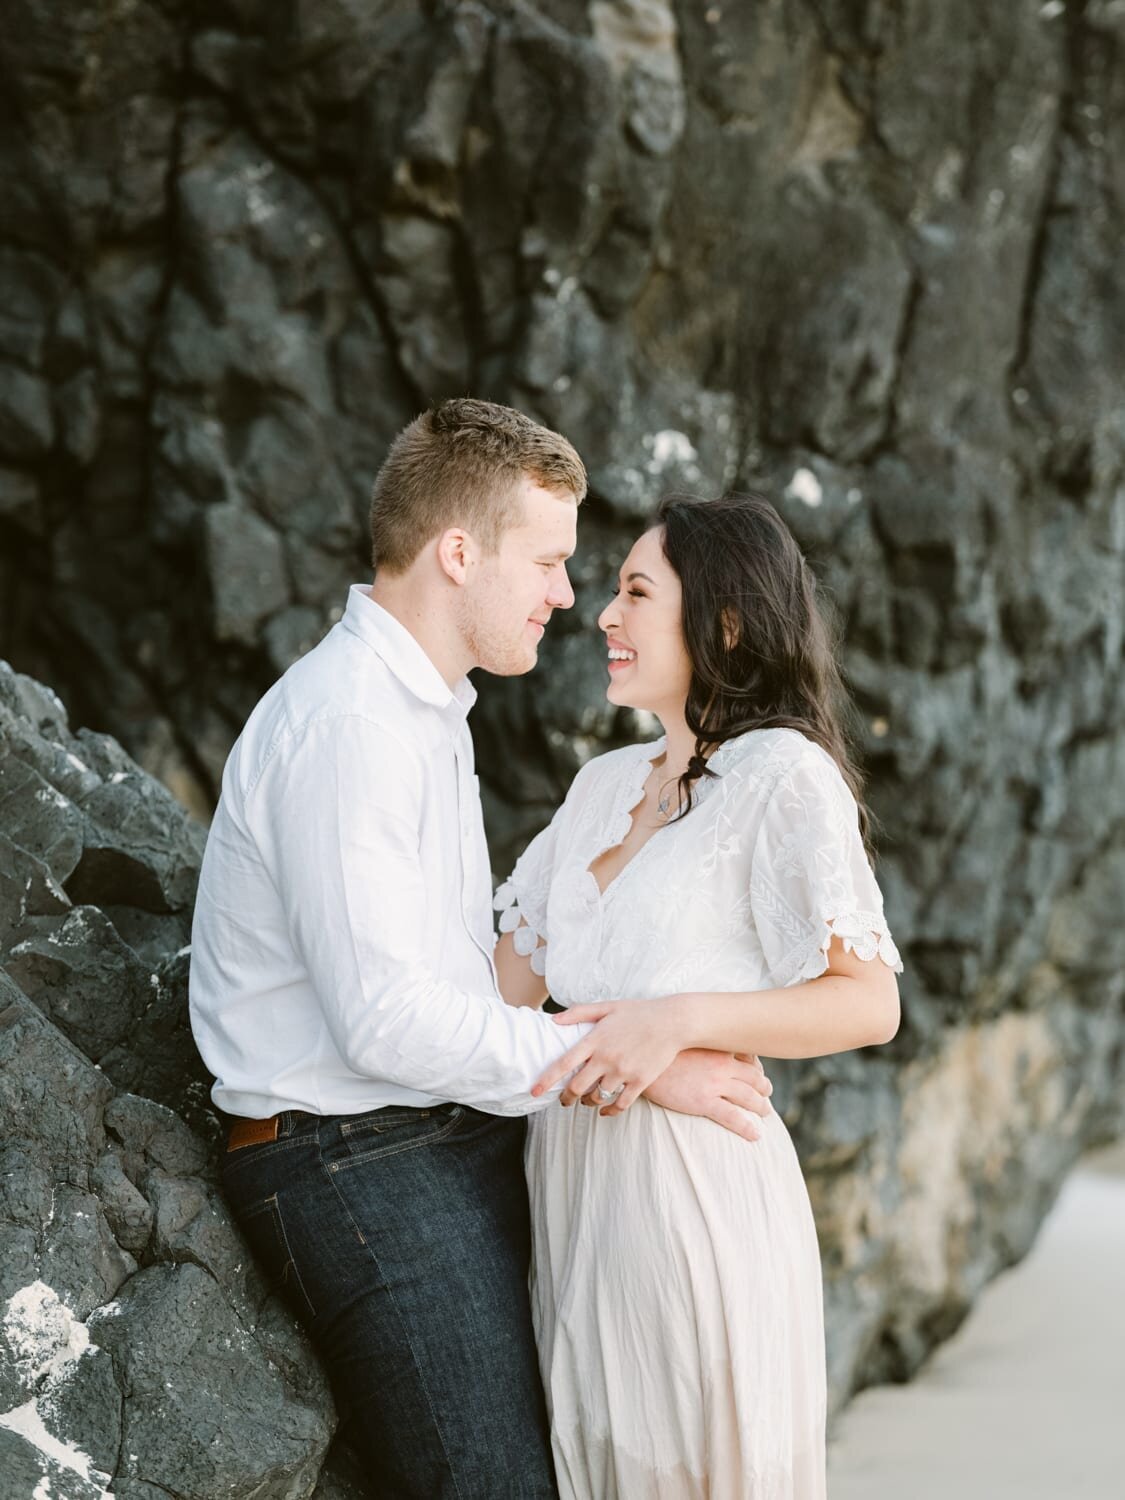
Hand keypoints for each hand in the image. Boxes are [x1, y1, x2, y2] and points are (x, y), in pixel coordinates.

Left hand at [531, 997, 688, 1112]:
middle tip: (564, 1101)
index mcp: (595, 1039)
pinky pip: (620, 1104)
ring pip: (597, 1097)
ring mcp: (624, 1071)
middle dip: (566, 1098)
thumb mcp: (607, 1006)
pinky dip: (609, 1111)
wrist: (673, 1021)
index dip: (546, 1080)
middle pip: (577, 1087)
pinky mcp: (640, 1082)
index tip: (534, 1092)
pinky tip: (605, 1110)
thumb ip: (579, 1013)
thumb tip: (553, 1021)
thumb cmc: (638, 1012)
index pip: (564, 1064)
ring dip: (588, 1102)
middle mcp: (607, 1058)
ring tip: (586, 1100)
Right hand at [644, 1050, 772, 1140]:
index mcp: (717, 1049)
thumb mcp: (684, 1040)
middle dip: (763, 1086)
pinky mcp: (704, 1102)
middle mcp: (721, 1065)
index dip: (756, 1066)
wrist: (643, 1063)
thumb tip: (702, 1044)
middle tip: (767, 1092)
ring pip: (749, 1097)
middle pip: (754, 1077)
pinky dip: (747, 1127)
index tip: (757, 1071)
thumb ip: (699, 1042)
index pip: (748, 1056)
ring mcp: (714, 1084)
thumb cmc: (660, 1051)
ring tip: (766, 1112)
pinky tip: (755, 1134)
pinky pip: (733, 1117)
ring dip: (761, 1106)